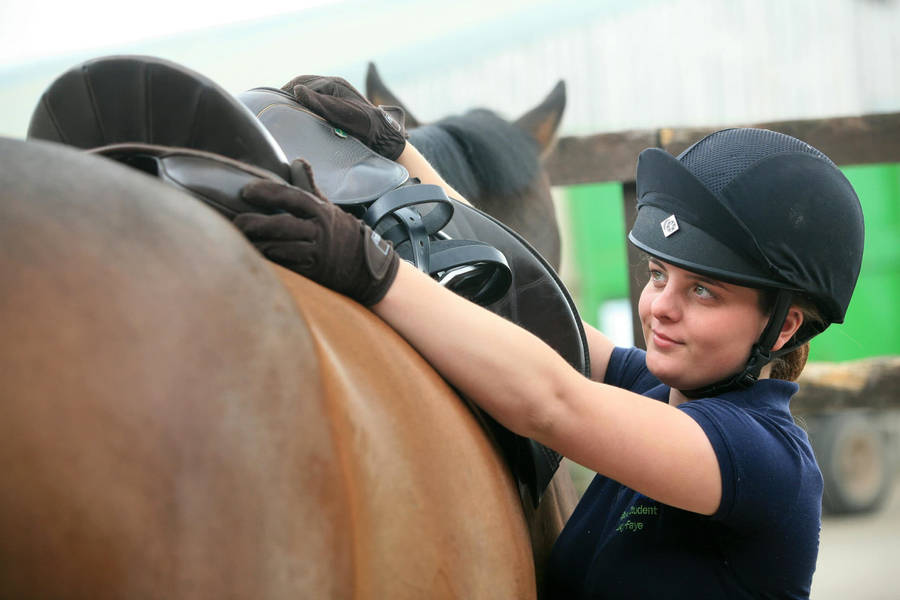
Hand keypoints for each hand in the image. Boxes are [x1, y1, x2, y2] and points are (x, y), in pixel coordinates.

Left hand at [234, 160, 398, 305]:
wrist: (366, 266)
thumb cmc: (341, 232)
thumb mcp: (328, 207)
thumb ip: (309, 186)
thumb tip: (298, 161)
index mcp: (321, 210)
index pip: (292, 196)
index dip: (268, 192)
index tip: (247, 191)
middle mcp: (319, 230)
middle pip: (283, 224)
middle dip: (257, 223)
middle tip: (236, 222)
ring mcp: (316, 253)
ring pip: (282, 247)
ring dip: (259, 244)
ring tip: (239, 239)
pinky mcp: (313, 272)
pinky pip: (288, 266)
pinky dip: (271, 260)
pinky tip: (256, 255)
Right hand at [281, 75, 406, 159]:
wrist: (382, 136)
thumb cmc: (363, 126)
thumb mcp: (340, 114)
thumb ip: (319, 103)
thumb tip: (296, 91)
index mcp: (334, 83)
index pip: (302, 83)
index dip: (287, 92)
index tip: (274, 103)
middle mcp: (335, 84)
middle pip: (304, 83)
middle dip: (289, 92)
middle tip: (275, 105)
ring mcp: (336, 93)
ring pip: (309, 90)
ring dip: (297, 98)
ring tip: (284, 110)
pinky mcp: (337, 102)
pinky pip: (316, 98)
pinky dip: (305, 103)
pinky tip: (299, 113)